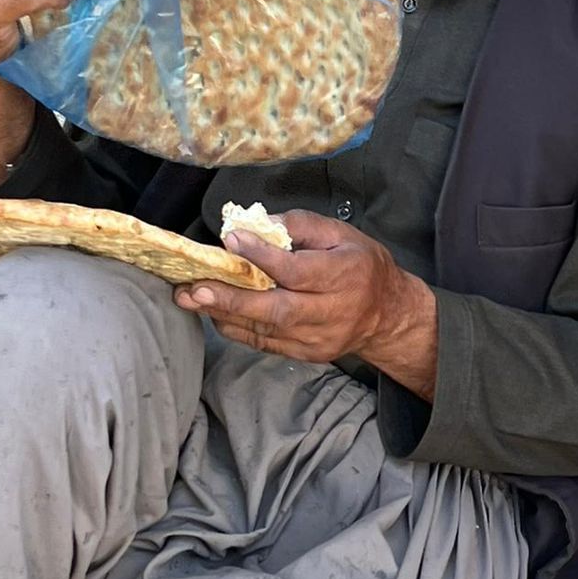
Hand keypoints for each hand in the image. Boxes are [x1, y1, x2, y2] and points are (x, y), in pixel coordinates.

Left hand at [176, 210, 438, 397]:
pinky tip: (213, 311)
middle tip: (194, 288)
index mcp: (344, 275)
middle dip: (231, 299)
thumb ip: (301, 226)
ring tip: (189, 298)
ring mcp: (318, 339)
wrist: (388, 316)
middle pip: (277, 309)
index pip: (298, 270)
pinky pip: (264, 343)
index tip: (231, 240)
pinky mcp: (306, 354)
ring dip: (223, 313)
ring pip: (265, 329)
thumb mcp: (341, 234)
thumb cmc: (362, 266)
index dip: (263, 257)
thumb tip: (258, 224)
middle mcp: (332, 311)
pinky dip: (236, 328)